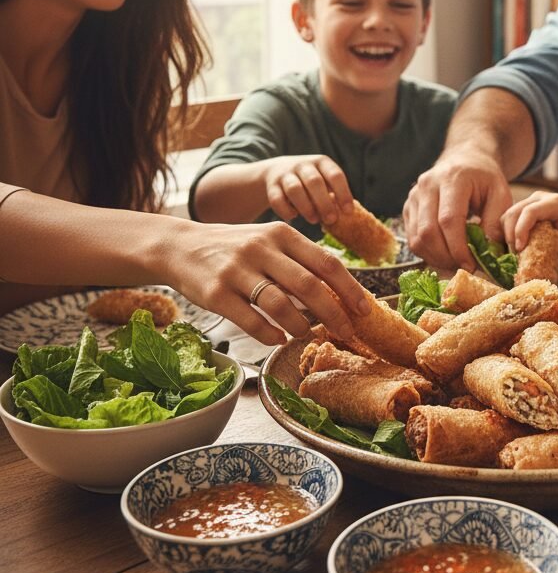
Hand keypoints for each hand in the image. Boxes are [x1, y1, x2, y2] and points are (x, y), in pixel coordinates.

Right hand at [164, 219, 370, 345]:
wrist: (178, 245)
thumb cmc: (234, 247)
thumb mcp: (268, 240)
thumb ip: (299, 259)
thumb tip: (340, 290)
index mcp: (281, 234)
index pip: (326, 262)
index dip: (349, 288)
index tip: (365, 309)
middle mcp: (261, 249)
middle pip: (309, 285)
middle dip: (334, 313)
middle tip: (347, 331)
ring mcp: (237, 271)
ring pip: (281, 304)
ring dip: (301, 325)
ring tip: (306, 333)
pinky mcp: (215, 294)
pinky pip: (250, 320)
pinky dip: (270, 333)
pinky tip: (278, 338)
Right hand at [262, 155, 352, 227]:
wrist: (278, 171)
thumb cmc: (311, 183)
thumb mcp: (325, 181)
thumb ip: (334, 196)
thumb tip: (346, 217)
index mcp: (322, 162)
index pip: (335, 175)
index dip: (343, 193)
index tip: (348, 211)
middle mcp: (303, 165)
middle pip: (314, 182)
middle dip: (324, 203)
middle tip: (331, 219)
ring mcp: (286, 174)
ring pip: (294, 189)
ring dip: (306, 207)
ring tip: (314, 220)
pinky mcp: (271, 185)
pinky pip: (276, 198)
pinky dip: (285, 210)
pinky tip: (293, 217)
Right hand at [403, 149, 512, 269]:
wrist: (464, 160)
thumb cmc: (484, 178)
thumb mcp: (500, 193)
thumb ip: (495, 221)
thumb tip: (489, 251)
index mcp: (452, 178)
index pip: (448, 220)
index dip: (458, 247)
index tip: (472, 265)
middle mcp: (427, 185)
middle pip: (428, 232)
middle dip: (447, 257)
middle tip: (465, 267)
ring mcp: (414, 196)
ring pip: (417, 238)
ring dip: (436, 258)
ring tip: (456, 263)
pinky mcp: (408, 207)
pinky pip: (412, 239)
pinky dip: (428, 253)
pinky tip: (445, 255)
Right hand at [502, 190, 557, 252]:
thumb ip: (557, 248)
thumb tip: (538, 264)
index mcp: (553, 203)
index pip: (529, 212)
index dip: (521, 230)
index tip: (520, 249)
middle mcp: (538, 198)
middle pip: (513, 212)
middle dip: (509, 235)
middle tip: (515, 255)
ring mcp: (531, 200)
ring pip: (509, 214)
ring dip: (507, 233)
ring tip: (515, 251)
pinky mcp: (527, 206)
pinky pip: (512, 217)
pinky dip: (510, 231)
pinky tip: (516, 244)